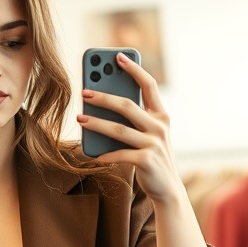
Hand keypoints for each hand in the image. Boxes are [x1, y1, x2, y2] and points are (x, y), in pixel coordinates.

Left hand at [77, 53, 183, 205]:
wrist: (167, 188)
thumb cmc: (151, 156)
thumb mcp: (148, 134)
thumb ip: (133, 119)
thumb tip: (102, 103)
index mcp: (161, 115)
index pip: (149, 85)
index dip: (134, 69)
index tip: (117, 57)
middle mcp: (159, 126)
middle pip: (128, 105)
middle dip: (104, 97)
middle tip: (84, 92)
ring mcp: (154, 144)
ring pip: (119, 130)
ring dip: (97, 123)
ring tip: (80, 118)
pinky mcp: (147, 161)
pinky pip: (120, 154)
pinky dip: (105, 154)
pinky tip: (94, 154)